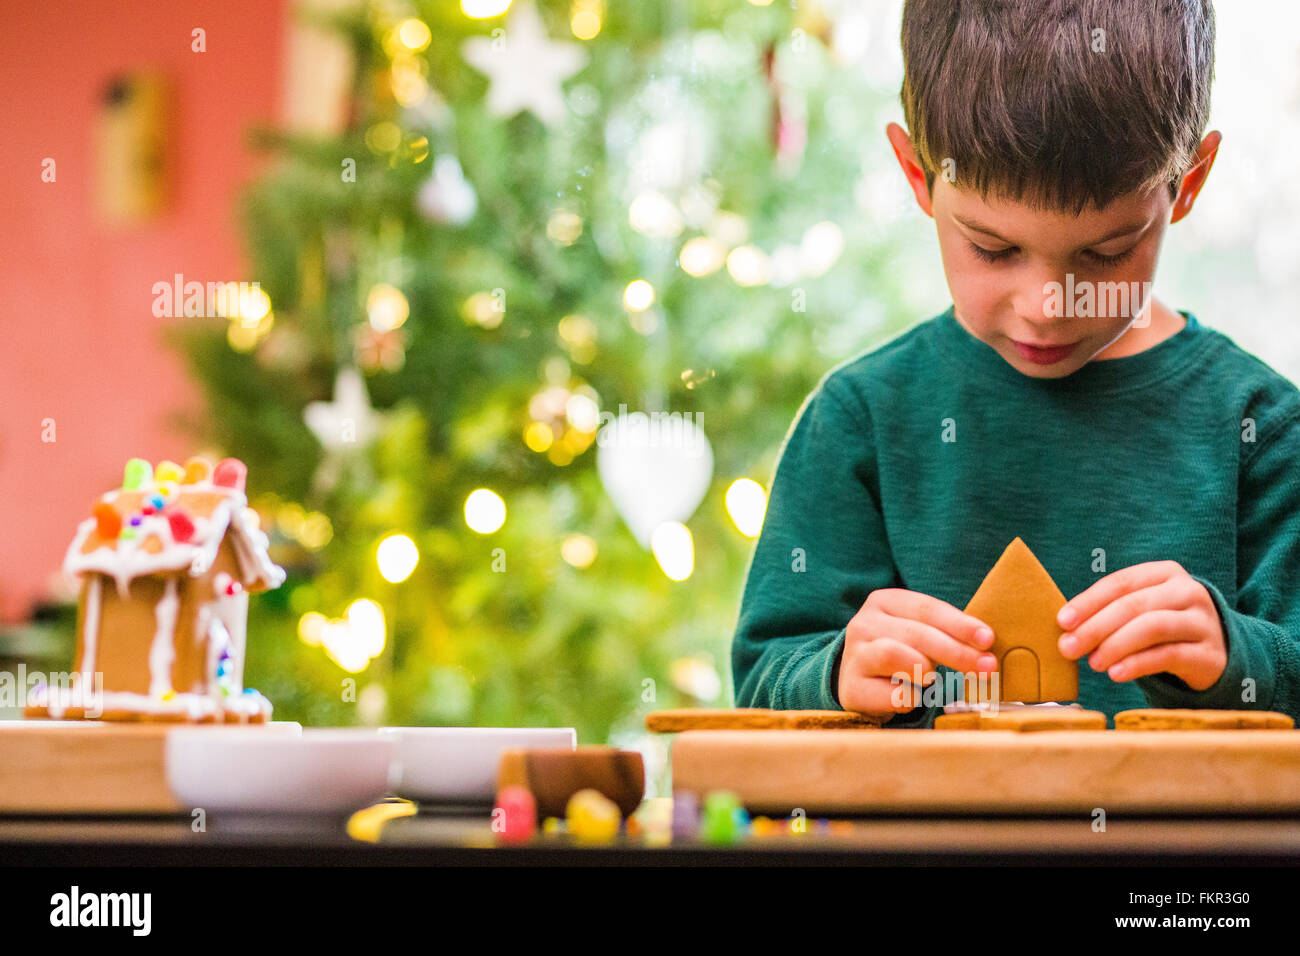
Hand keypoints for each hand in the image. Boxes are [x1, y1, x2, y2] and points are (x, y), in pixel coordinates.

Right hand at [838, 588, 997, 716]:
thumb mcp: (919, 633)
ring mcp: (854, 655)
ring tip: (932, 680)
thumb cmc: (900, 653)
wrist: (859, 682)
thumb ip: (946, 633)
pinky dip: (911, 698)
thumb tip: (986, 645)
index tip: (988, 639)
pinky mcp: (852, 688)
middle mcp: (863, 623)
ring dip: (925, 671)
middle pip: (916, 634)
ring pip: (896, 656)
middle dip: (956, 651)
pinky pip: (894, 694)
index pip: (926, 609)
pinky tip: (911, 696)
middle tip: (986, 668)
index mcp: (883, 601)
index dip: (960, 624)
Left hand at [1057, 560, 1226, 689]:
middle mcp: (1187, 591)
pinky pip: (1168, 656)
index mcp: (1165, 573)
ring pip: (1152, 627)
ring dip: (1115, 645)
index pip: (1120, 583)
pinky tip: (1116, 673)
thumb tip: (1066, 631)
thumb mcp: (1141, 611)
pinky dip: (1137, 664)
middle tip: (1068, 648)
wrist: (1217, 653)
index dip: (1088, 602)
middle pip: (1133, 605)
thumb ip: (1109, 613)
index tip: (1063, 621)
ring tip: (1093, 663)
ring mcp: (1202, 621)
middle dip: (1095, 627)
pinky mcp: (1209, 654)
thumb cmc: (1165, 628)